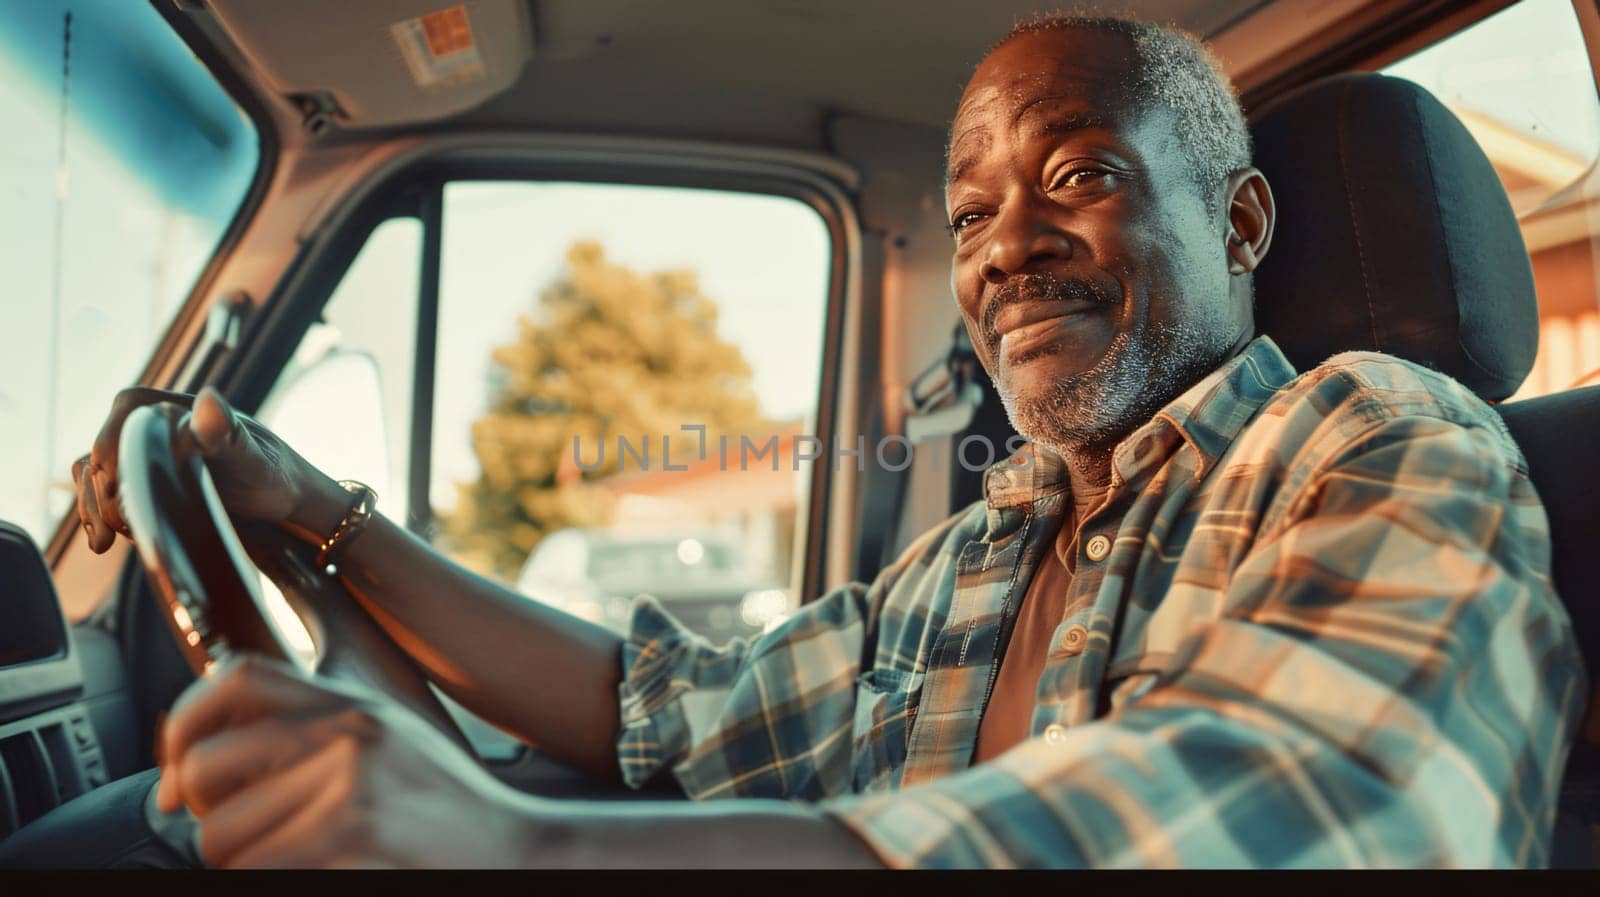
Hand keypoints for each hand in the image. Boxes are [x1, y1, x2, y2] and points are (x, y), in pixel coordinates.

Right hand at [71, 386, 331, 552]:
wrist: (281, 501)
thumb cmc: (273, 474)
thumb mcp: (254, 458)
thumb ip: (228, 434)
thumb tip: (209, 400)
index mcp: (181, 407)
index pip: (129, 409)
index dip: (113, 442)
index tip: (115, 482)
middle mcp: (157, 427)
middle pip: (106, 445)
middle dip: (99, 487)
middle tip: (114, 529)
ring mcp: (147, 455)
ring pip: (97, 473)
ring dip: (92, 506)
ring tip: (105, 541)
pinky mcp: (144, 482)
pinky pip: (105, 493)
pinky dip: (97, 514)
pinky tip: (103, 542)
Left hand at [156, 656, 533, 867]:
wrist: (524, 853)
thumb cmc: (451, 814)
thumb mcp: (392, 744)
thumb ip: (320, 732)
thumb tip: (212, 755)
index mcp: (356, 706)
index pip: (237, 678)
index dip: (185, 722)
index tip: (175, 772)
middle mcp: (349, 735)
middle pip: (206, 767)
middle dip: (204, 815)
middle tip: (241, 840)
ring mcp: (348, 789)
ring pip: (219, 837)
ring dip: (239, 864)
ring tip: (296, 862)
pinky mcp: (349, 840)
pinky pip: (252, 872)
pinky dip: (266, 880)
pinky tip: (317, 874)